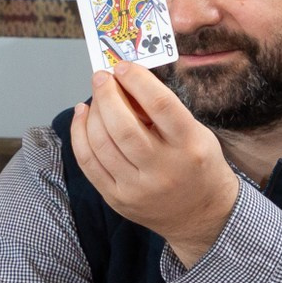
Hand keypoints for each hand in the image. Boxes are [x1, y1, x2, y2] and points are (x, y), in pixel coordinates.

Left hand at [70, 61, 240, 265]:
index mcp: (189, 146)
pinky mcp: (117, 199)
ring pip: (102, 143)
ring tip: (94, 96)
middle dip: (107, 95)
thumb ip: (163, 111)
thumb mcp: (195, 133)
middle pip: (124, 126)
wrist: (201, 215)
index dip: (137, 81)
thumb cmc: (198, 165)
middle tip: (101, 76)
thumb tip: (124, 83)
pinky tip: (82, 117)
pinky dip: (80, 135)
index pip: (160, 106)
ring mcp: (137, 188)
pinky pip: (89, 163)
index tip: (123, 66)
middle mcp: (163, 169)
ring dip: (92, 113)